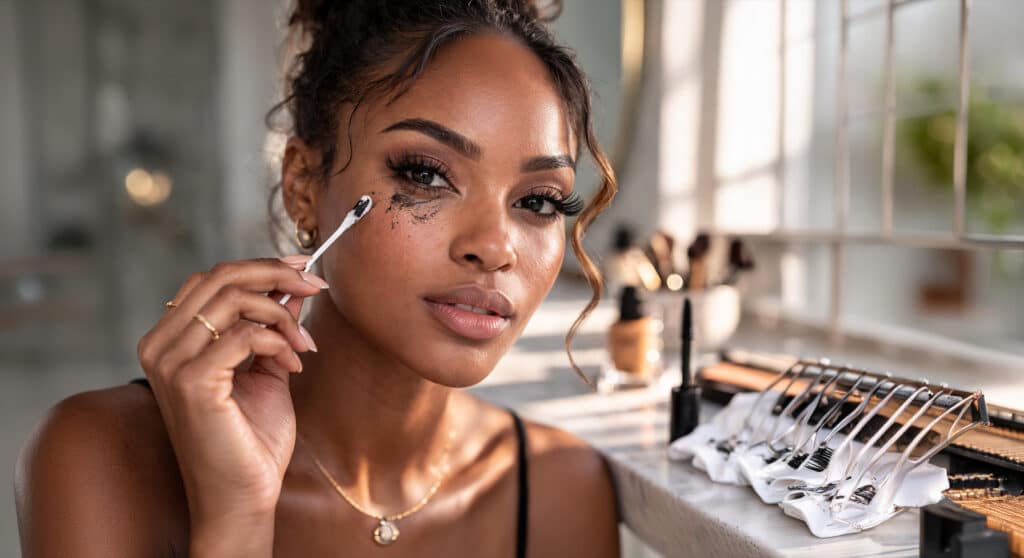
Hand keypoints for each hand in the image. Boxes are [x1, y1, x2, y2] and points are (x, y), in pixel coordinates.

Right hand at [136, 257, 325, 553]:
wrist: (242, 494)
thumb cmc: (251, 438)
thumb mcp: (266, 368)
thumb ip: (272, 326)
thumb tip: (294, 285)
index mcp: (170, 339)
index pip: (211, 279)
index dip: (260, 267)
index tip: (303, 269)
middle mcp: (160, 345)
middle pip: (219, 277)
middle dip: (276, 274)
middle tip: (315, 285)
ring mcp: (170, 363)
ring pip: (233, 300)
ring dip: (282, 314)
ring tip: (303, 346)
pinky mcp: (191, 382)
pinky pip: (244, 334)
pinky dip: (278, 341)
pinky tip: (293, 366)